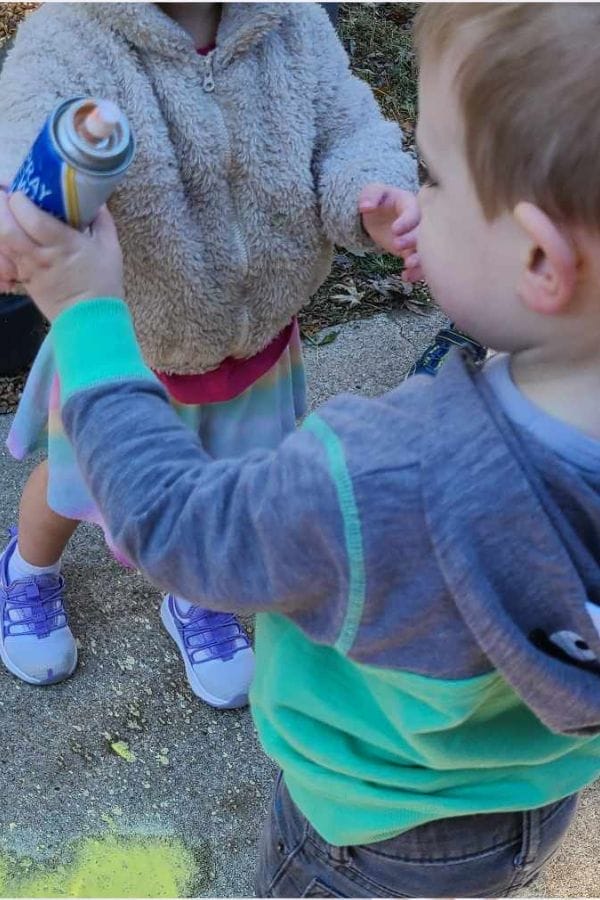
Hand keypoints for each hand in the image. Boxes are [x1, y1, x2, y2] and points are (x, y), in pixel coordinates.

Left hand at [0, 191, 123, 319]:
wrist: (92, 322)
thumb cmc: (103, 285)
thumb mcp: (110, 249)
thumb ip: (101, 221)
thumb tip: (96, 202)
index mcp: (62, 244)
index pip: (29, 216)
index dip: (19, 199)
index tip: (24, 192)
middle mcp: (39, 255)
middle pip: (5, 227)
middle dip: (0, 206)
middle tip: (8, 197)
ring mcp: (27, 269)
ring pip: (1, 242)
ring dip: (0, 224)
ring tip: (7, 214)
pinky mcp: (23, 279)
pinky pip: (4, 258)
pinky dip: (3, 244)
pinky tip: (11, 236)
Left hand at [359, 183, 422, 281]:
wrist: (381, 215)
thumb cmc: (379, 201)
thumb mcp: (372, 192)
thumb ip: (370, 196)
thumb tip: (365, 206)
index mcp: (410, 203)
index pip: (413, 211)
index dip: (406, 221)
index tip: (394, 230)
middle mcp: (420, 221)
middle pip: (424, 231)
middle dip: (413, 240)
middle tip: (397, 246)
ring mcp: (418, 237)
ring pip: (426, 249)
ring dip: (420, 259)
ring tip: (407, 266)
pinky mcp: (415, 251)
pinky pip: (421, 263)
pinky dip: (416, 271)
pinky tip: (406, 277)